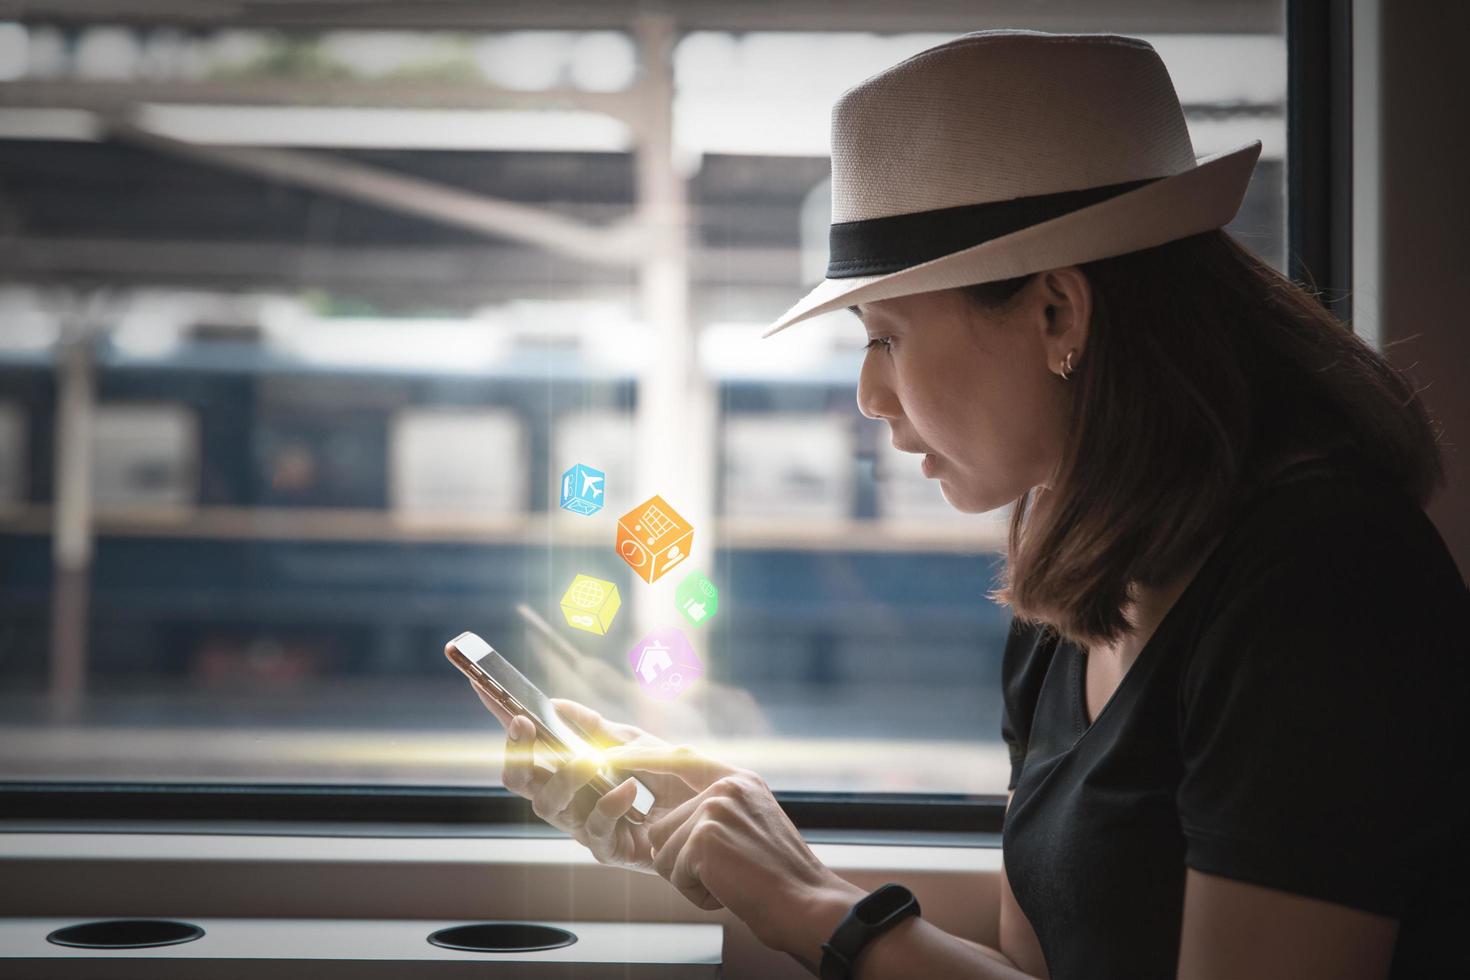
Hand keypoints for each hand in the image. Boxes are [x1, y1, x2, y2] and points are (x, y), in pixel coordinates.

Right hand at [451, 650, 696, 875]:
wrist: (703, 813)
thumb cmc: (662, 778)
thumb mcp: (630, 741)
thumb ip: (593, 727)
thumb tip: (554, 703)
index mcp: (566, 770)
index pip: (525, 745)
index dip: (501, 718)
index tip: (483, 687)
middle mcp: (566, 798)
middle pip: (519, 780)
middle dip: (516, 751)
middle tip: (525, 724)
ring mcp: (581, 825)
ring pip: (548, 805)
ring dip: (565, 777)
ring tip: (587, 761)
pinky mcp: (606, 849)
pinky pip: (593, 829)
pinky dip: (608, 804)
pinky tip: (626, 789)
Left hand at [602, 743, 864, 958]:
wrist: (806, 904)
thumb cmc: (779, 878)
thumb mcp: (751, 826)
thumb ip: (716, 810)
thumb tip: (664, 820)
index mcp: (737, 779)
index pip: (680, 758)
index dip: (644, 755)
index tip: (613, 747)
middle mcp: (725, 786)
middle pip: (663, 823)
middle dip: (681, 859)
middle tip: (724, 871)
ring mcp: (714, 809)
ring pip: (662, 850)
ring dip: (687, 877)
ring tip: (728, 879)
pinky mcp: (704, 836)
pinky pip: (672, 871)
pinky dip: (695, 892)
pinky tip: (727, 889)